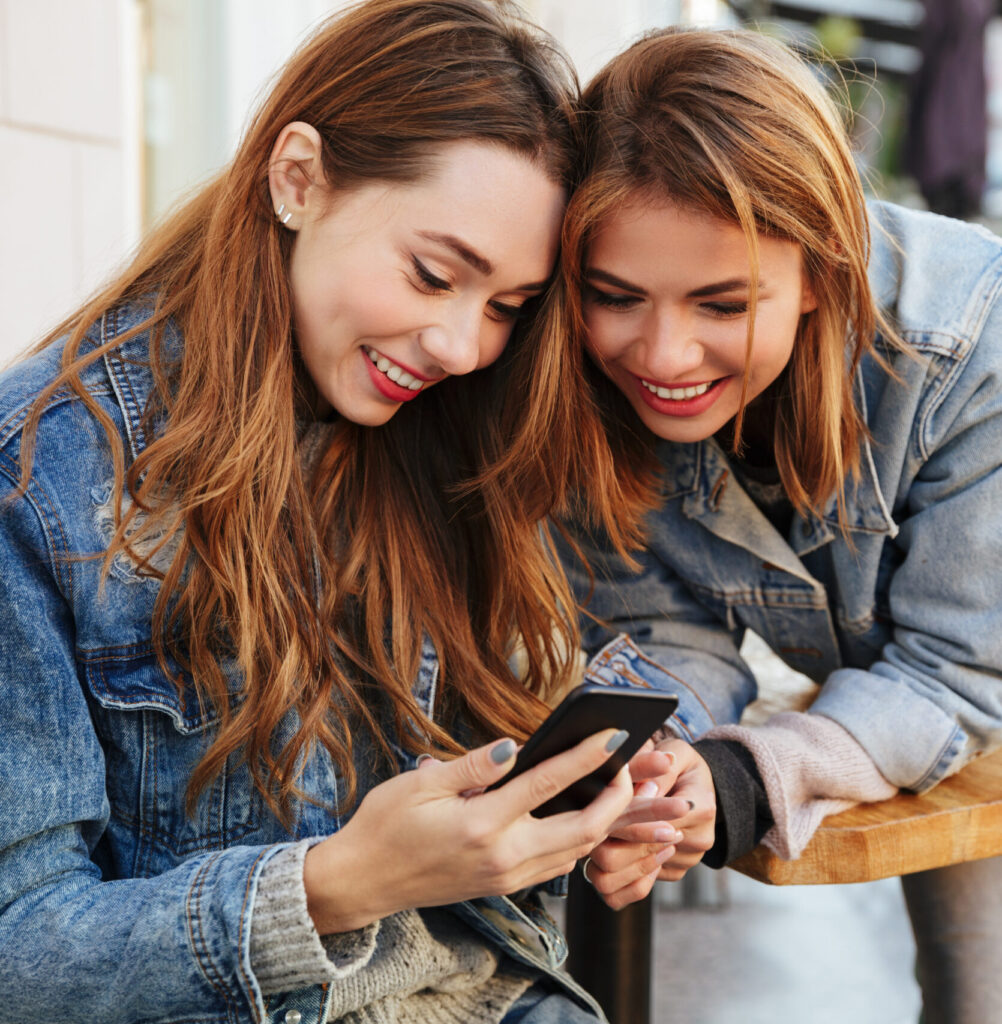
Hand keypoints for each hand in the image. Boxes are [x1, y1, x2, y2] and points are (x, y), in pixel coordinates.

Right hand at [303, 728, 634, 933]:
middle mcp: (503, 856)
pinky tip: (577, 816)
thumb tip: (517, 745)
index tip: (613, 736)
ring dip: (602, 821)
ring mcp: (506, 877)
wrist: (363, 881)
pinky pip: (557, 867)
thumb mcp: (423, 784)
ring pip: (576, 852)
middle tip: (625, 766)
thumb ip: (474, 765)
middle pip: (582, 830)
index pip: (547, 784)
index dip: (586, 757)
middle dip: (616, 799)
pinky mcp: (503, 886)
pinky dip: (578, 841)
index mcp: (482, 825)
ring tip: (612, 787)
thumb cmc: (386, 825)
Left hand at [582, 739, 715, 909]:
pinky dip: (614, 876)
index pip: (657, 820)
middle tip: (591, 821)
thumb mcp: (675, 753)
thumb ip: (658, 768)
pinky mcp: (670, 874)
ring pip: (632, 877)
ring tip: (593, 838)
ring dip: (607, 861)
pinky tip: (601, 855)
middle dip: (612, 838)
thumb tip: (643, 790)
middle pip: (640, 853)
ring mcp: (683, 862)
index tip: (607, 801)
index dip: (627, 813)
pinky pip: (633, 889)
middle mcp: (696, 841)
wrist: (694, 789)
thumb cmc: (680, 765)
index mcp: (701, 807)